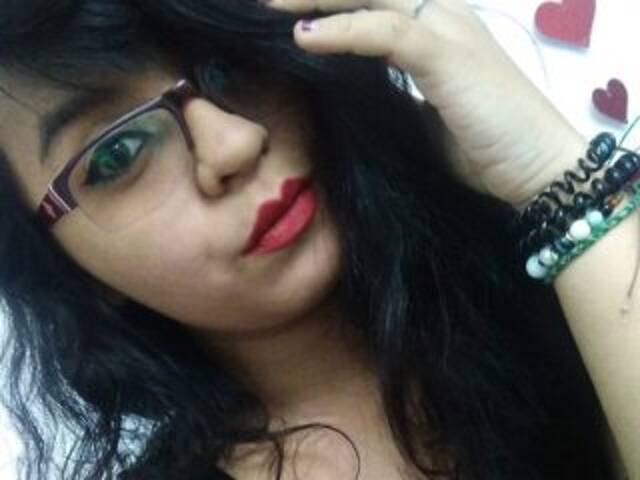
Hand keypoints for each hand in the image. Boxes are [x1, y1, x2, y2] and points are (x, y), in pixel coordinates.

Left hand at [259, 0, 587, 208]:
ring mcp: (448, 29)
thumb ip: (394, 96)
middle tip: (265, 2)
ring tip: (269, 8)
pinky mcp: (449, 55)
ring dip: (316, 0)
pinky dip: (343, 32)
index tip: (284, 15)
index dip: (331, 4)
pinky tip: (304, 39)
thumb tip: (355, 97)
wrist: (538, 169)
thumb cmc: (486, 147)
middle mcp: (442, 16)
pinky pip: (386, 32)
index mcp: (436, 30)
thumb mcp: (426, 117)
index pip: (374, 2)